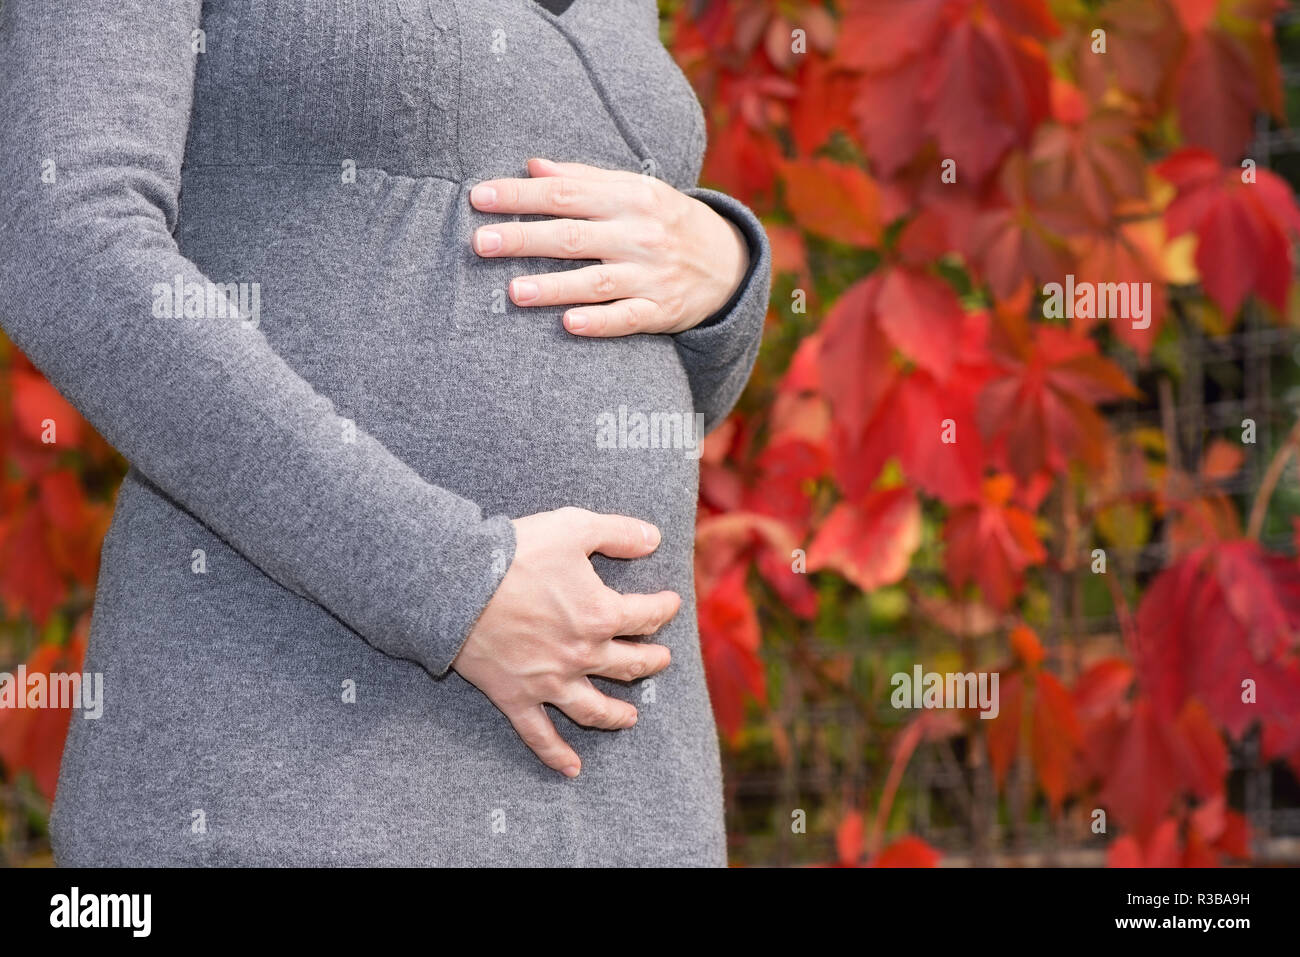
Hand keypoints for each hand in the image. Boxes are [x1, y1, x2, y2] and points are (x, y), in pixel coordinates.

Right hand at [451, 507, 679, 776]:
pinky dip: (556, 754)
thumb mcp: (573, 526)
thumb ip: (618, 532)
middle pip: (629, 665)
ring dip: (616, 716)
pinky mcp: (516, 697)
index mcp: (601, 615)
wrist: (457, 584)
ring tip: (631, 718)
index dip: (663, 609)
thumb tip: (653, 538)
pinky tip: (572, 768)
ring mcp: (549, 682)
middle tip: (661, 660)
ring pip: (594, 708)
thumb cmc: (515, 552)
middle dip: (650, 662)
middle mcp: (582, 655)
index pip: (646, 616)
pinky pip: (540, 735)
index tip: (670, 604)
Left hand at [469, 158, 748, 335]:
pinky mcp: (661, 312)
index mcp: (630, 198)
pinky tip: (570, 324)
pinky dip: (600, 322)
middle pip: (574, 236)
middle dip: (525, 238)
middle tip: (481, 243)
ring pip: (596, 281)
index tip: (479, 197)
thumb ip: (584, 178)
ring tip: (513, 291)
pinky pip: (627, 318)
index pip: (565, 193)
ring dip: (554, 286)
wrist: (729, 262)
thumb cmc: (666, 221)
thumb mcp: (634, 190)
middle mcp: (639, 235)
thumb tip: (531, 166)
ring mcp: (651, 276)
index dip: (520, 196)